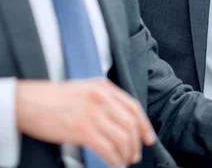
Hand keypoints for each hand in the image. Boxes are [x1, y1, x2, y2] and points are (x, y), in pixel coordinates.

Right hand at [16, 78, 155, 166]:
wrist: (27, 102)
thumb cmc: (52, 98)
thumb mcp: (84, 89)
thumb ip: (104, 98)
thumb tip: (120, 118)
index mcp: (104, 87)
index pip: (133, 107)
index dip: (144, 125)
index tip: (148, 137)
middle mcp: (102, 98)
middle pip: (131, 124)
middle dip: (136, 143)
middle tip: (135, 154)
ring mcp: (93, 114)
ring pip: (122, 137)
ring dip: (126, 153)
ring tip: (125, 160)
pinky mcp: (82, 130)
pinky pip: (107, 148)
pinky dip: (114, 159)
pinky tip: (114, 163)